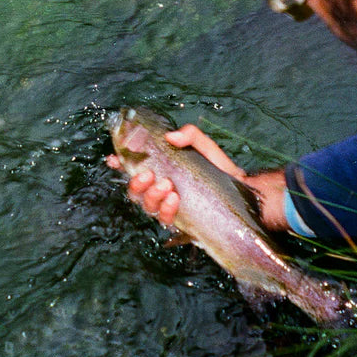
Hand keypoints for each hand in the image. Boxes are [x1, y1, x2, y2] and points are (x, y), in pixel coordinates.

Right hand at [106, 124, 244, 227]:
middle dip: (136, 183)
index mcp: (162, 170)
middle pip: (134, 191)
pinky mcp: (181, 221)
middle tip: (150, 174)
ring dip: (152, 195)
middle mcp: (160, 190)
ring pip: (146, 206)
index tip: (114, 159)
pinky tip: (175, 198)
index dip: (120, 164)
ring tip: (167, 186)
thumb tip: (170, 136)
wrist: (242, 191)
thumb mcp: (205, 146)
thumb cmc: (219, 168)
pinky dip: (166, 209)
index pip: (133, 168)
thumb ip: (189, 135)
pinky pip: (165, 219)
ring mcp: (169, 207)